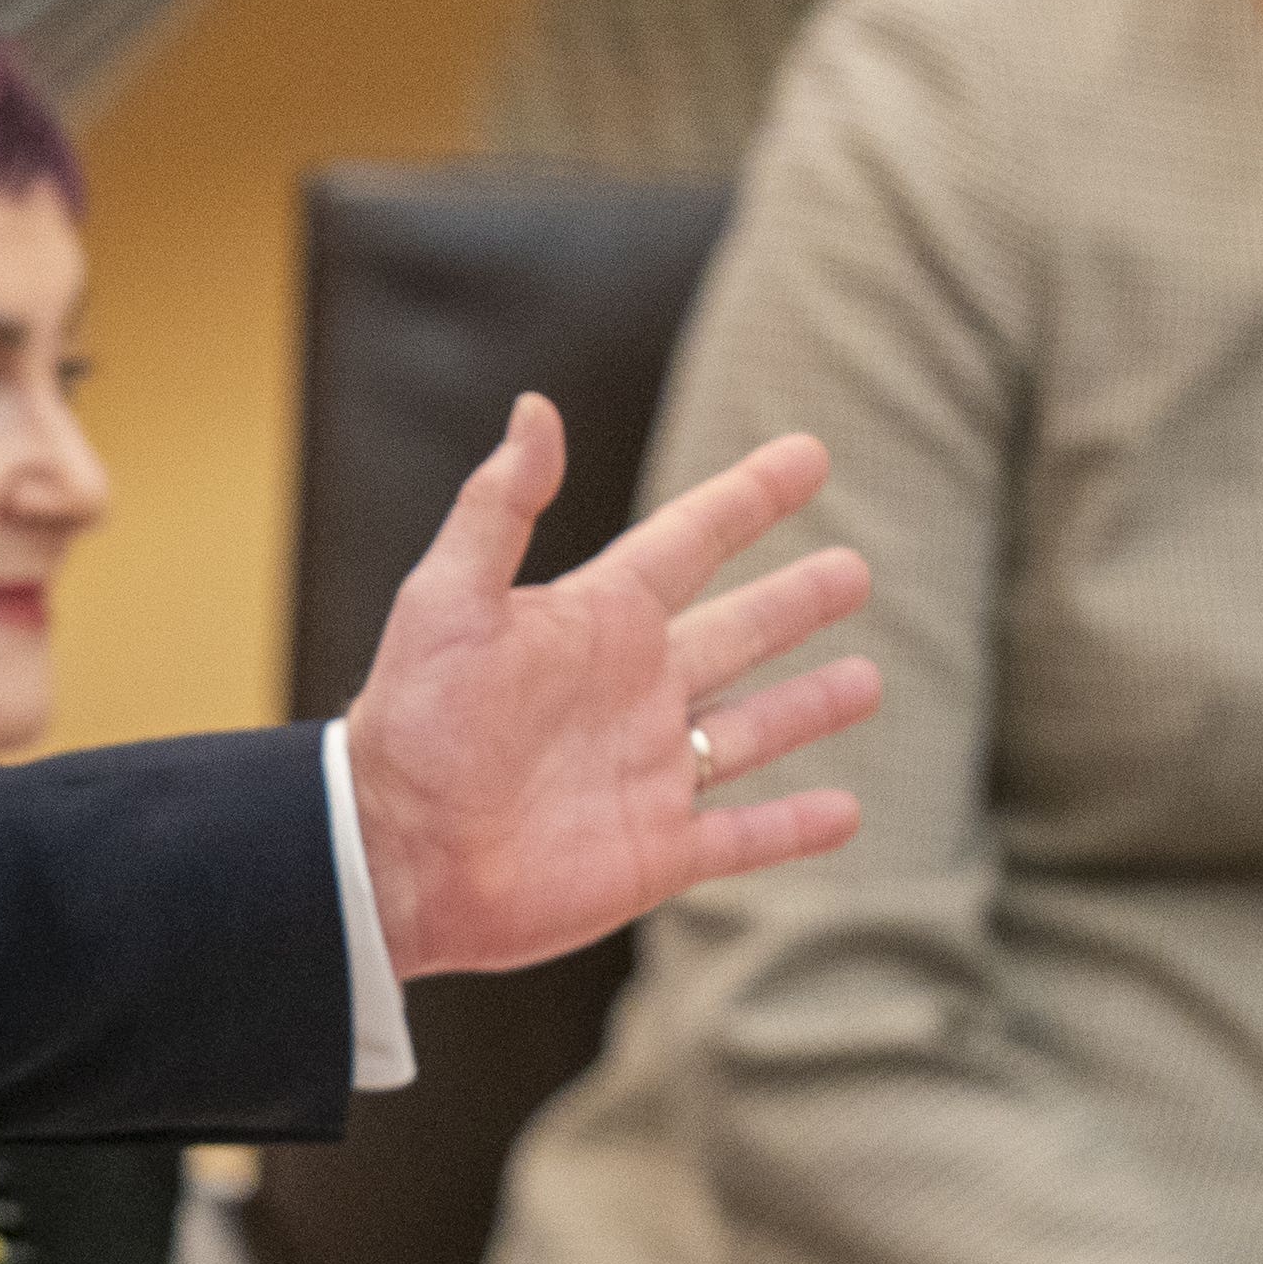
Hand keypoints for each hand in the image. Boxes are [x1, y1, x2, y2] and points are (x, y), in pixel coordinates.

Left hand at [344, 403, 875, 976]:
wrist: (393, 855)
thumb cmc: (412, 723)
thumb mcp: (447, 600)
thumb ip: (497, 507)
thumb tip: (536, 409)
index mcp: (594, 622)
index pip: (690, 541)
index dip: (750, 498)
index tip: (809, 454)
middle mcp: (630, 692)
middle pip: (737, 633)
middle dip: (794, 602)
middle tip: (858, 569)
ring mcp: (648, 774)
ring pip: (750, 731)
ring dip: (809, 706)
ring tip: (869, 679)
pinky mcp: (654, 854)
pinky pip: (742, 837)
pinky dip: (795, 826)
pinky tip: (848, 812)